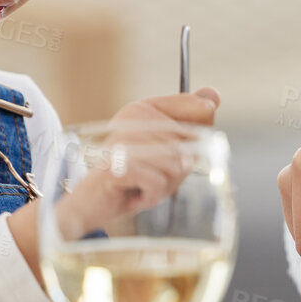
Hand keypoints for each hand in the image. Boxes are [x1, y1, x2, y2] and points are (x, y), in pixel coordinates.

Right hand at [10, 92, 220, 276]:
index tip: (175, 152)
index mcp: (145, 107)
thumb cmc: (130, 180)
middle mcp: (134, 115)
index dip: (199, 137)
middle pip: (192, 145)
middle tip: (149, 177)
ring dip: (164, 186)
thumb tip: (213, 95)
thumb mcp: (165, 152)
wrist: (87, 206)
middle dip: (178, 172)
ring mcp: (124, 138)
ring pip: (178, 166)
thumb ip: (190, 123)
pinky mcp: (117, 163)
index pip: (200, 109)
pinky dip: (150, 196)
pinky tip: (131, 194)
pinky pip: (159, 183)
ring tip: (139, 186)